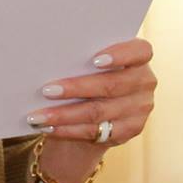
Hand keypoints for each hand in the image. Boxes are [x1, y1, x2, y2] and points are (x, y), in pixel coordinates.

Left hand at [26, 37, 158, 182]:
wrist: (97, 109)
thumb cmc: (88, 73)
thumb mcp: (89, 62)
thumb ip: (81, 58)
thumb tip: (47, 57)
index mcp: (140, 58)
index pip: (140, 51)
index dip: (120, 55)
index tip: (94, 60)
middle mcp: (145, 82)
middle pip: (111, 85)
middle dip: (76, 88)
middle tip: (47, 90)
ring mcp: (140, 108)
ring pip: (98, 111)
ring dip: (64, 114)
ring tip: (37, 116)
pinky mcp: (130, 130)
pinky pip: (94, 131)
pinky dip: (67, 130)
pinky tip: (48, 127)